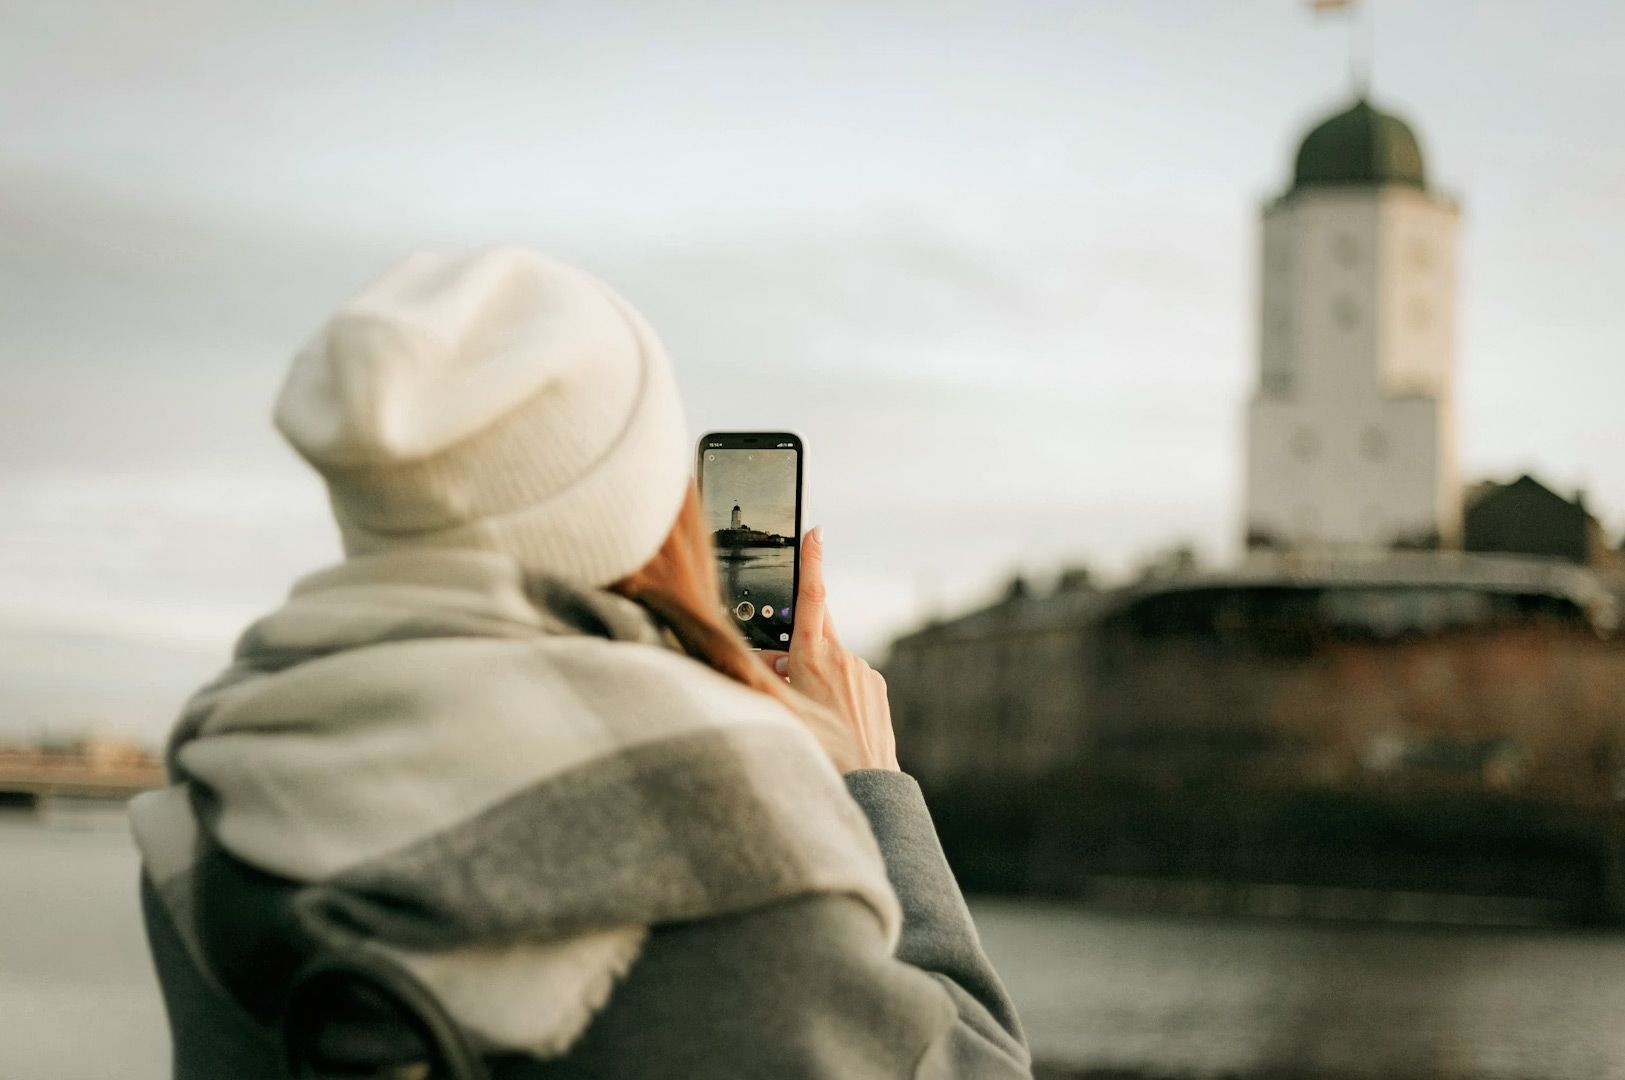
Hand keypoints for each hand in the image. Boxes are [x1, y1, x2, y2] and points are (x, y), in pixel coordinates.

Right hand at [758, 527, 898, 773]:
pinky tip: (831, 717)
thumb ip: (757, 680)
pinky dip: (835, 688)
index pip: (811, 596)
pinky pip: (849, 676)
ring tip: (810, 711)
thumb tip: (742, 659)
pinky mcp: (876, 686)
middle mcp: (842, 657)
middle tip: (786, 673)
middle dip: (797, 642)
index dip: (812, 560)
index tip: (815, 531)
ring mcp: (863, 671)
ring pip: (830, 658)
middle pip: (815, 630)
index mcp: (814, 656)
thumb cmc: (818, 751)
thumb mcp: (775, 712)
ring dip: (815, 672)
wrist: (867, 779)